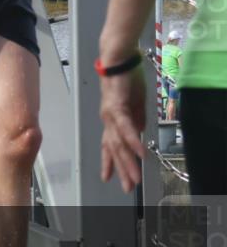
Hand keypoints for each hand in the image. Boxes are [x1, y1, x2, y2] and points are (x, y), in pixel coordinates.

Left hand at [99, 65, 147, 192]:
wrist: (118, 59)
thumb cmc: (126, 79)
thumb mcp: (135, 103)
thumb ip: (136, 120)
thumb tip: (138, 134)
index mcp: (111, 120)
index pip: (109, 145)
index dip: (109, 162)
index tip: (108, 178)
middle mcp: (108, 119)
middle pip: (114, 149)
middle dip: (120, 170)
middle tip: (127, 187)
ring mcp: (110, 114)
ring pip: (119, 143)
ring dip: (128, 162)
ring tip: (135, 178)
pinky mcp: (116, 106)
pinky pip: (126, 127)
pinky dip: (133, 141)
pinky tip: (139, 153)